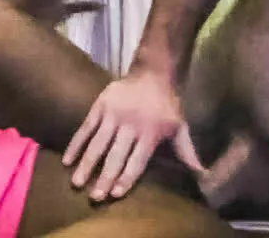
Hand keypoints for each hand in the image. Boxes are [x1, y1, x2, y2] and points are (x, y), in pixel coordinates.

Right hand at [63, 70, 203, 200]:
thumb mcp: (180, 127)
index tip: (115, 194)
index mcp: (150, 133)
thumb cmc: (167, 105)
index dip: (126, 177)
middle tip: (94, 196)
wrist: (153, 73)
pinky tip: (67, 160)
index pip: (137, 160)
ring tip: (77, 183)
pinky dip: (75, 144)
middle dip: (104, 177)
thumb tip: (202, 175)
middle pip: (115, 155)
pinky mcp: (99, 106)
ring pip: (97, 144)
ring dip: (87, 164)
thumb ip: (186, 152)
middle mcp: (130, 126)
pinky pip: (85, 128)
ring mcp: (112, 115)